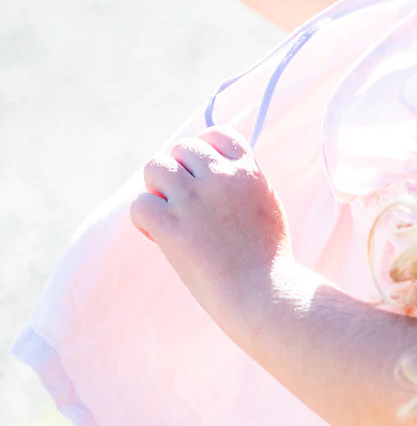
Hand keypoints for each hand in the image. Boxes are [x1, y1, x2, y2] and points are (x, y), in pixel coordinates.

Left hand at [132, 127, 292, 330]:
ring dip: (157, 188)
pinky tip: (159, 235)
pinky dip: (144, 218)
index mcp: (247, 170)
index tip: (201, 172)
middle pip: (181, 148)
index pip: (215, 134)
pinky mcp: (171, 227)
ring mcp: (193, 200)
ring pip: (155, 167)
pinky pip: (140, 203)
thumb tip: (214, 166)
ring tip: (168, 214)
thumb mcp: (266, 201)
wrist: (261, 291)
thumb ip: (242, 179)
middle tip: (183, 200)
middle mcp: (220, 177)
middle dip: (178, 170)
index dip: (203, 150)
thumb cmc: (266, 255)